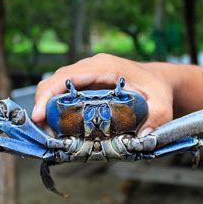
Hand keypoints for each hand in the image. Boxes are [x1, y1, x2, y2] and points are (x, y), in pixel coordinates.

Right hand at [32, 53, 174, 136]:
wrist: (158, 80)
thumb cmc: (158, 90)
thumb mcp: (163, 105)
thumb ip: (157, 118)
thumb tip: (142, 137)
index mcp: (105, 67)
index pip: (67, 76)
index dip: (49, 94)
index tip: (39, 115)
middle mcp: (92, 67)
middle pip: (55, 80)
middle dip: (42, 104)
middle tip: (42, 131)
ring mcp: (87, 74)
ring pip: (56, 86)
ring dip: (47, 108)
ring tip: (48, 132)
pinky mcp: (86, 83)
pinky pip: (64, 92)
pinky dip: (55, 108)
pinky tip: (58, 127)